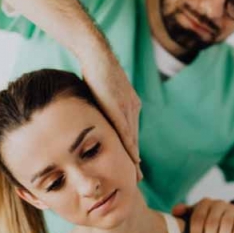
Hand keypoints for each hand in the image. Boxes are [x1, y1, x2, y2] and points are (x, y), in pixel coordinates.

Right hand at [81, 53, 142, 180]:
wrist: (97, 54)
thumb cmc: (96, 70)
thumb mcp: (102, 92)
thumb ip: (103, 106)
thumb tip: (95, 117)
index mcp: (130, 104)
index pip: (131, 133)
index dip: (132, 149)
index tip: (134, 165)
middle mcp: (133, 108)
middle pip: (134, 139)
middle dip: (136, 159)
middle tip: (138, 177)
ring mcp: (127, 108)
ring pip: (132, 139)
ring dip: (134, 158)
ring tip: (136, 175)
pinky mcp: (119, 108)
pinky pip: (125, 132)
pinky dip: (129, 147)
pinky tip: (132, 160)